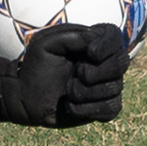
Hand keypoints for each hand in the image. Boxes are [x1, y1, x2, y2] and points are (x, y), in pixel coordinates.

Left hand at [0, 24, 131, 126]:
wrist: (25, 96)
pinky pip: (110, 109)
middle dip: (99, 71)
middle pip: (121, 62)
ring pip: (114, 88)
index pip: (114, 36)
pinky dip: (88, 109)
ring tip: (67, 90)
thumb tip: (96, 39)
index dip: (108, 45)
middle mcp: (104, 64)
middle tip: (78, 73)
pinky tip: (70, 106)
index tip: (90, 52)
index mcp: (91, 43)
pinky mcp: (103, 107)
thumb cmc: (35, 67)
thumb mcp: (46, 44)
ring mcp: (106, 86)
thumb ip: (72, 36)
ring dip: (86, 91)